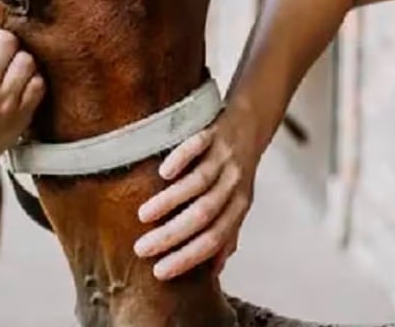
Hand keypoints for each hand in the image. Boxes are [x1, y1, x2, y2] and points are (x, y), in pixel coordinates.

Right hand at [0, 3, 44, 168]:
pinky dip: (33, 81)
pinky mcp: (23, 115)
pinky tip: (21, 88)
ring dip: (22, 61)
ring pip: (27, 59)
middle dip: (7, 43)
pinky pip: (39, 81)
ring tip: (12, 72)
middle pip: (7, 40)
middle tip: (2, 55)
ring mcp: (4, 103)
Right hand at [133, 111, 258, 279]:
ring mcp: (224, 157)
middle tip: (141, 249)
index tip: (159, 272)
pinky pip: (197, 146)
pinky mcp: (214, 132)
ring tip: (143, 216)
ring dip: (170, 201)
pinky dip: (181, 159)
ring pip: (198, 184)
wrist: (253, 121)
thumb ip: (226, 233)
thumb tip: (213, 273)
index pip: (214, 239)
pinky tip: (162, 173)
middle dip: (172, 235)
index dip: (188, 257)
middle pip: (203, 215)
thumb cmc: (237, 169)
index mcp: (239, 205)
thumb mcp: (238, 201)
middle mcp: (234, 183)